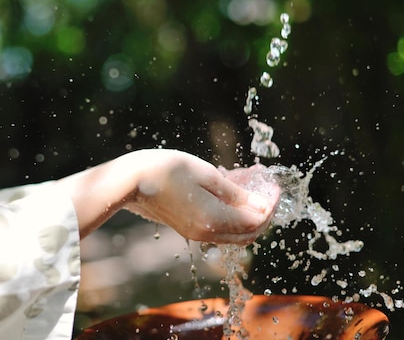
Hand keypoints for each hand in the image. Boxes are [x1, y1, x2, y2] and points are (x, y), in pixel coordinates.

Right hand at [123, 149, 279, 244]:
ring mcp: (196, 233)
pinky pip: (219, 227)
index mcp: (214, 219)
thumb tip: (261, 205)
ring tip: (249, 182)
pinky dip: (231, 212)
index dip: (270, 203)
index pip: (256, 220)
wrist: (130, 181)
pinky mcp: (188, 227)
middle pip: (248, 232)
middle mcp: (207, 233)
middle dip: (263, 211)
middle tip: (266, 187)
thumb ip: (236, 193)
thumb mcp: (206, 174)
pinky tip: (228, 188)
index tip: (273, 183)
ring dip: (247, 211)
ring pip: (234, 231)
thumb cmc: (167, 170)